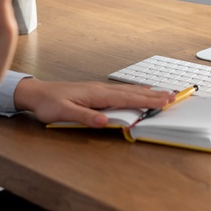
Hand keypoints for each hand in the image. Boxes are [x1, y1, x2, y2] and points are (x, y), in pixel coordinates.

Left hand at [14, 80, 172, 127]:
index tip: (164, 100)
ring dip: (146, 92)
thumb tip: (105, 121)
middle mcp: (100, 89)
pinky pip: (120, 91)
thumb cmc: (49, 103)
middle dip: (153, 95)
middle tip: (173, 96)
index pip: (127, 98)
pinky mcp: (96, 91)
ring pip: (127, 91)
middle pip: (131, 93)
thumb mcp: (64, 113)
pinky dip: (133, 91)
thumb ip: (86, 117)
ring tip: (162, 93)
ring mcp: (99, 89)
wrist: (37, 92)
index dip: (146, 100)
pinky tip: (138, 91)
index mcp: (96, 94)